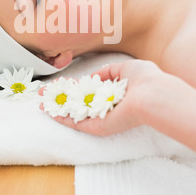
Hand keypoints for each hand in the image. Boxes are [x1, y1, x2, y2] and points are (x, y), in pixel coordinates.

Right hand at [38, 59, 165, 135]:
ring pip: (75, 114)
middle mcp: (107, 107)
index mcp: (114, 93)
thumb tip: (93, 76)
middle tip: (44, 95)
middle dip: (61, 99)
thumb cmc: (145, 79)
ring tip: (41, 104)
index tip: (60, 84)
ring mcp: (103, 118)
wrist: (154, 96)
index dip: (74, 87)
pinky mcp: (100, 127)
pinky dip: (64, 120)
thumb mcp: (125, 68)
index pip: (90, 91)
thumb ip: (108, 71)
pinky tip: (51, 113)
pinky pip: (79, 124)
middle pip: (79, 103)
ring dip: (58, 109)